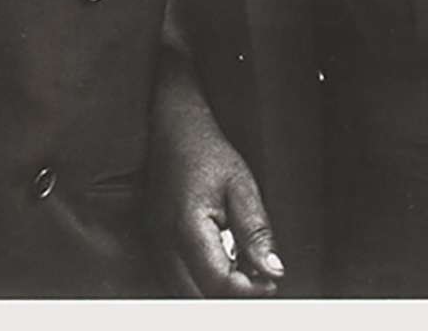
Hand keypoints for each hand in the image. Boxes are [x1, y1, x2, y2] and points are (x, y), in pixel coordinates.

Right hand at [149, 61, 283, 296]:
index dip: (249, 291)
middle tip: (259, 280)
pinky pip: (176, 281)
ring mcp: (154, 247)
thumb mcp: (242, 186)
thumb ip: (256, 231)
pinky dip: (201, 283)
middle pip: (198, 298)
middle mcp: (164, 243)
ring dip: (216, 292)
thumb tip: (273, 271)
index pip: (218, 283)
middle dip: (232, 297)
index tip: (271, 281)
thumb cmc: (208, 153)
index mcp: (187, 226)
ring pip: (185, 294)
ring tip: (243, 272)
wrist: (173, 130)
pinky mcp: (154, 246)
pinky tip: (222, 265)